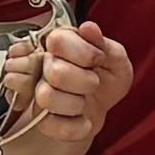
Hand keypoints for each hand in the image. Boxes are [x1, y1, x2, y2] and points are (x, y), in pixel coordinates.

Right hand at [27, 19, 129, 136]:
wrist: (103, 107)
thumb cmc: (106, 78)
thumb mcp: (115, 58)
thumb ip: (103, 43)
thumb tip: (88, 28)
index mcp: (60, 44)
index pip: (57, 39)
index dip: (84, 52)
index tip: (98, 58)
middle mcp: (44, 66)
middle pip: (55, 71)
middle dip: (85, 80)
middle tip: (94, 82)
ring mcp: (39, 93)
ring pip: (47, 98)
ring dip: (76, 104)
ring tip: (85, 102)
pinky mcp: (43, 121)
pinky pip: (53, 126)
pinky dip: (77, 127)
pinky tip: (84, 120)